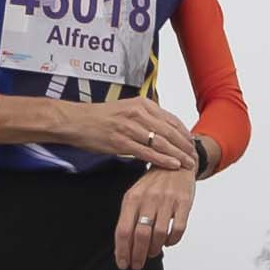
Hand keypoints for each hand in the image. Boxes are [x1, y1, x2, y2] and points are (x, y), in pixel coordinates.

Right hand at [48, 92, 198, 171]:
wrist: (74, 121)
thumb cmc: (98, 117)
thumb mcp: (124, 109)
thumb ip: (143, 116)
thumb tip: (159, 127)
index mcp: (141, 104)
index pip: (170, 118)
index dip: (183, 132)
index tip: (191, 143)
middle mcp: (138, 113)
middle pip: (169, 131)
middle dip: (184, 145)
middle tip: (194, 156)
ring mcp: (129, 128)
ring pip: (160, 142)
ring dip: (177, 154)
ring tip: (188, 163)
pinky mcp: (121, 142)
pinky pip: (146, 152)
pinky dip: (162, 159)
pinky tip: (172, 165)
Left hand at [115, 164, 195, 269]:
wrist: (176, 162)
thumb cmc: (153, 184)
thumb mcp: (136, 195)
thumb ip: (129, 217)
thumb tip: (124, 246)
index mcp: (132, 198)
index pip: (123, 230)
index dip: (122, 251)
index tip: (123, 264)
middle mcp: (148, 199)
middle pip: (140, 235)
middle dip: (137, 255)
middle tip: (137, 265)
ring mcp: (167, 200)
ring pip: (159, 234)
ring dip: (155, 249)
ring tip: (152, 253)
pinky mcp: (184, 202)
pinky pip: (178, 228)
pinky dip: (172, 240)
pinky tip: (168, 242)